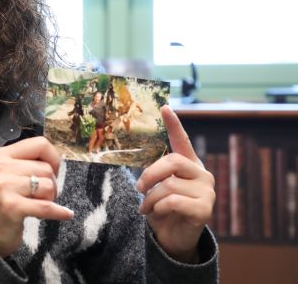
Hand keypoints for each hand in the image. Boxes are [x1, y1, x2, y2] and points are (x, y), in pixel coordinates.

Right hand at [0, 136, 73, 256]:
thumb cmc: (3, 200)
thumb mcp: (9, 173)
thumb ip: (29, 162)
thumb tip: (57, 161)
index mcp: (2, 154)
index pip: (40, 144)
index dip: (53, 158)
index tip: (51, 172)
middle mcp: (0, 167)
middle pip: (47, 168)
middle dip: (51, 184)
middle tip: (39, 196)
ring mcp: (4, 186)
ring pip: (48, 186)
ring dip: (49, 199)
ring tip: (35, 204)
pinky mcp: (11, 206)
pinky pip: (46, 206)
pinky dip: (59, 212)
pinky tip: (65, 214)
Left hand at [136, 105, 214, 262]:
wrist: (173, 239)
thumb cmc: (163, 209)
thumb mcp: (156, 188)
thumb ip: (155, 173)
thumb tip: (139, 160)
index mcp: (188, 164)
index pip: (181, 140)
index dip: (174, 124)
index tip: (165, 107)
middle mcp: (201, 173)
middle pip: (172, 161)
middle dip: (150, 174)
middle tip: (138, 188)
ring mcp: (207, 191)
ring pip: (169, 185)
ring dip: (150, 199)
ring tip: (146, 208)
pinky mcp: (205, 209)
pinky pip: (173, 201)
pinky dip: (158, 208)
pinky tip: (156, 214)